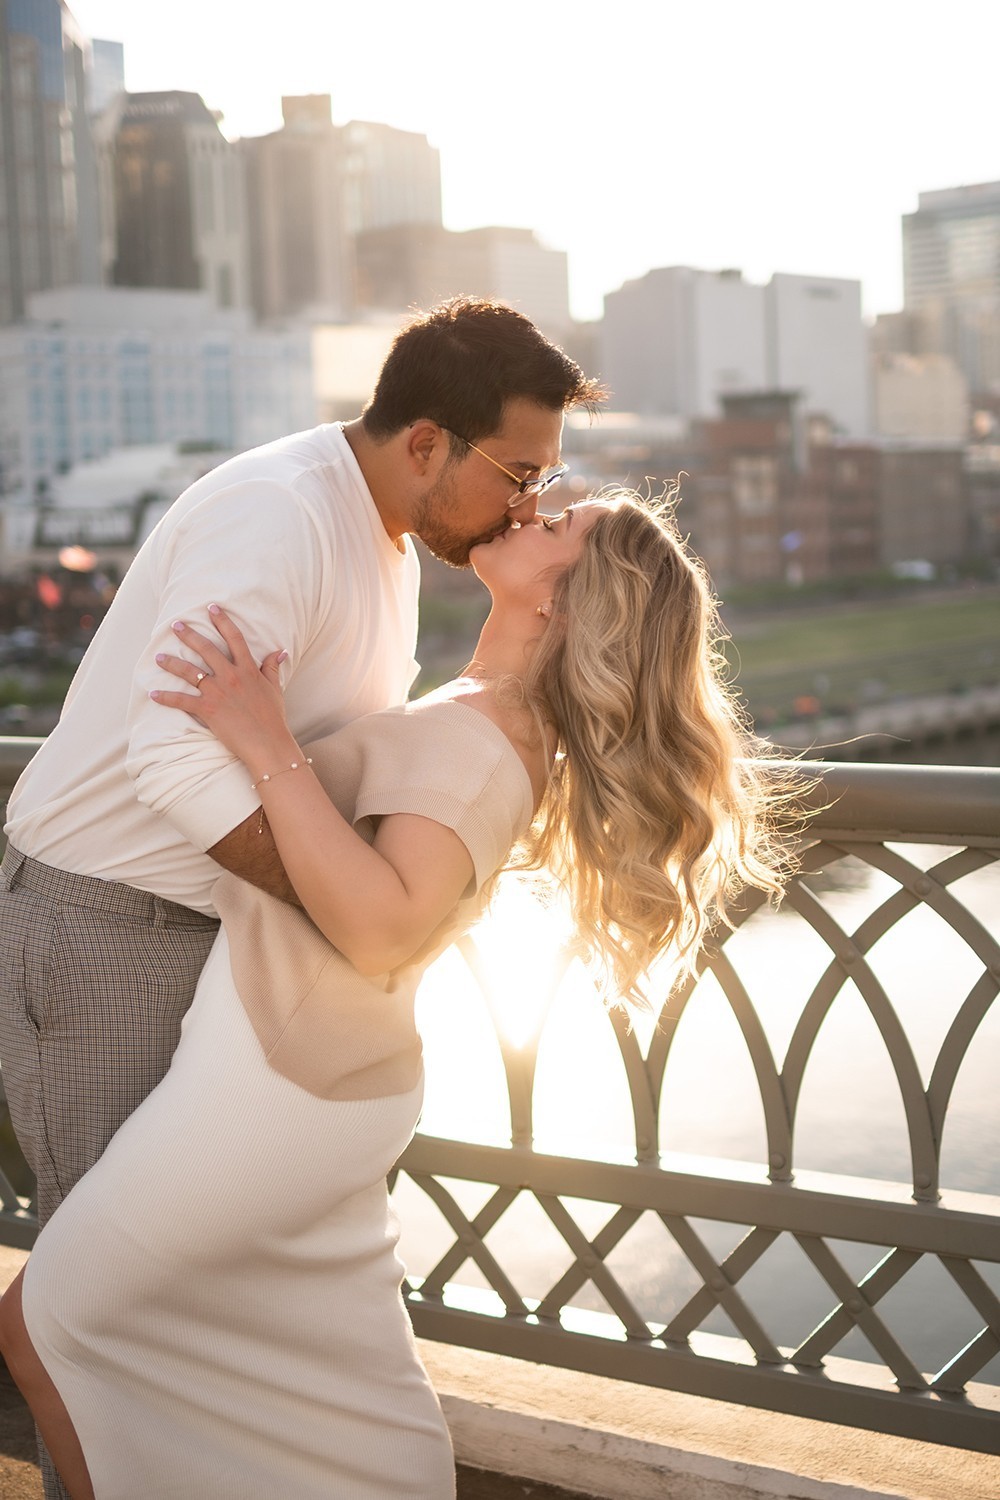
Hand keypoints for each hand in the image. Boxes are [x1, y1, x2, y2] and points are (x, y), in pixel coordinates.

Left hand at [150, 604, 291, 766]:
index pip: (234, 638)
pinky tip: (153, 694)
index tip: (212, 608)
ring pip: (190, 671)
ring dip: (172, 663)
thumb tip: (281, 651)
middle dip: (189, 635)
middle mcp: (231, 676)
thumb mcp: (275, 689)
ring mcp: (218, 692)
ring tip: (158, 656)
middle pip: (207, 649)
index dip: (223, 621)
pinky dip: (166, 698)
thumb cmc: (273, 718)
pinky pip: (182, 700)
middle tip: (175, 625)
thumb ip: (273, 668)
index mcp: (248, 670)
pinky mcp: (208, 709)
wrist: (267, 743)